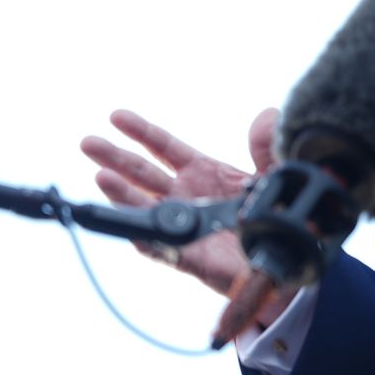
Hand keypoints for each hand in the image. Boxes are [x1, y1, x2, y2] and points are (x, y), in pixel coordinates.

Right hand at [80, 108, 280, 306]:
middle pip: (144, 174)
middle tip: (87, 143)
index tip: (116, 116)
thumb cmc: (277, 213)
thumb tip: (266, 116)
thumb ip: (270, 146)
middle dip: (115, 158)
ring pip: (145, 209)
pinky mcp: (191, 256)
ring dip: (123, 195)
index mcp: (204, 172)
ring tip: (102, 178)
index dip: (142, 132)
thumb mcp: (279, 173)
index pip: (166, 148)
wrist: (287, 258)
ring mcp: (185, 225)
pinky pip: (161, 248)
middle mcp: (187, 196)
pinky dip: (146, 238)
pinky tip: (131, 227)